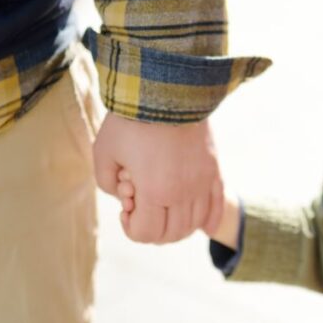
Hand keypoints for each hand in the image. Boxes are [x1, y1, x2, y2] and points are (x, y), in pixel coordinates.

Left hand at [93, 115, 223, 242]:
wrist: (168, 89)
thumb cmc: (132, 120)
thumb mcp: (103, 151)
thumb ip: (107, 183)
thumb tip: (125, 197)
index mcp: (155, 191)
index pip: (147, 233)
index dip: (131, 227)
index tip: (126, 207)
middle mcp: (184, 192)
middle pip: (173, 233)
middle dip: (154, 229)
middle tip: (143, 208)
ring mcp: (203, 181)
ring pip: (196, 223)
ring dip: (179, 226)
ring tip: (166, 209)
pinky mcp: (214, 169)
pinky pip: (218, 204)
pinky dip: (210, 219)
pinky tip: (204, 225)